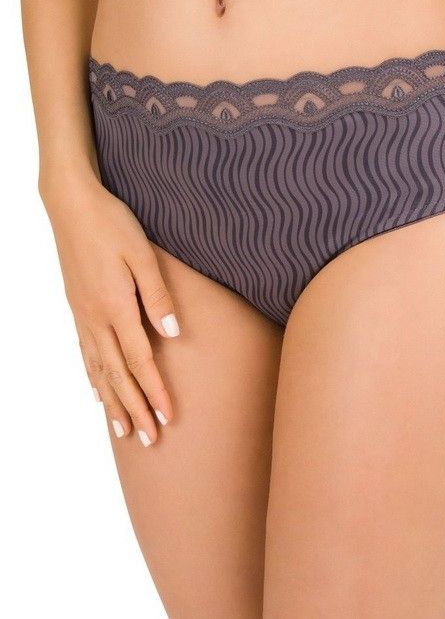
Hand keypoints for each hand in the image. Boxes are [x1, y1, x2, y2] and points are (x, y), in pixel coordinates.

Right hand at [41, 168, 178, 446]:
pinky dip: (93, 377)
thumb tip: (173, 336)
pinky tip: (97, 390)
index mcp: (116, 307)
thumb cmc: (112, 224)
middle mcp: (96, 319)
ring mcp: (83, 315)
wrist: (71, 205)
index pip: (140, 360)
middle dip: (135, 408)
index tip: (168, 418)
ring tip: (124, 430)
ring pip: (98, 370)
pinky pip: (85, 353)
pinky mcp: (76, 308)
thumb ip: (158, 296)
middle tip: (150, 440)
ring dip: (113, 402)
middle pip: (118, 374)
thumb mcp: (143, 255)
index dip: (154, 391)